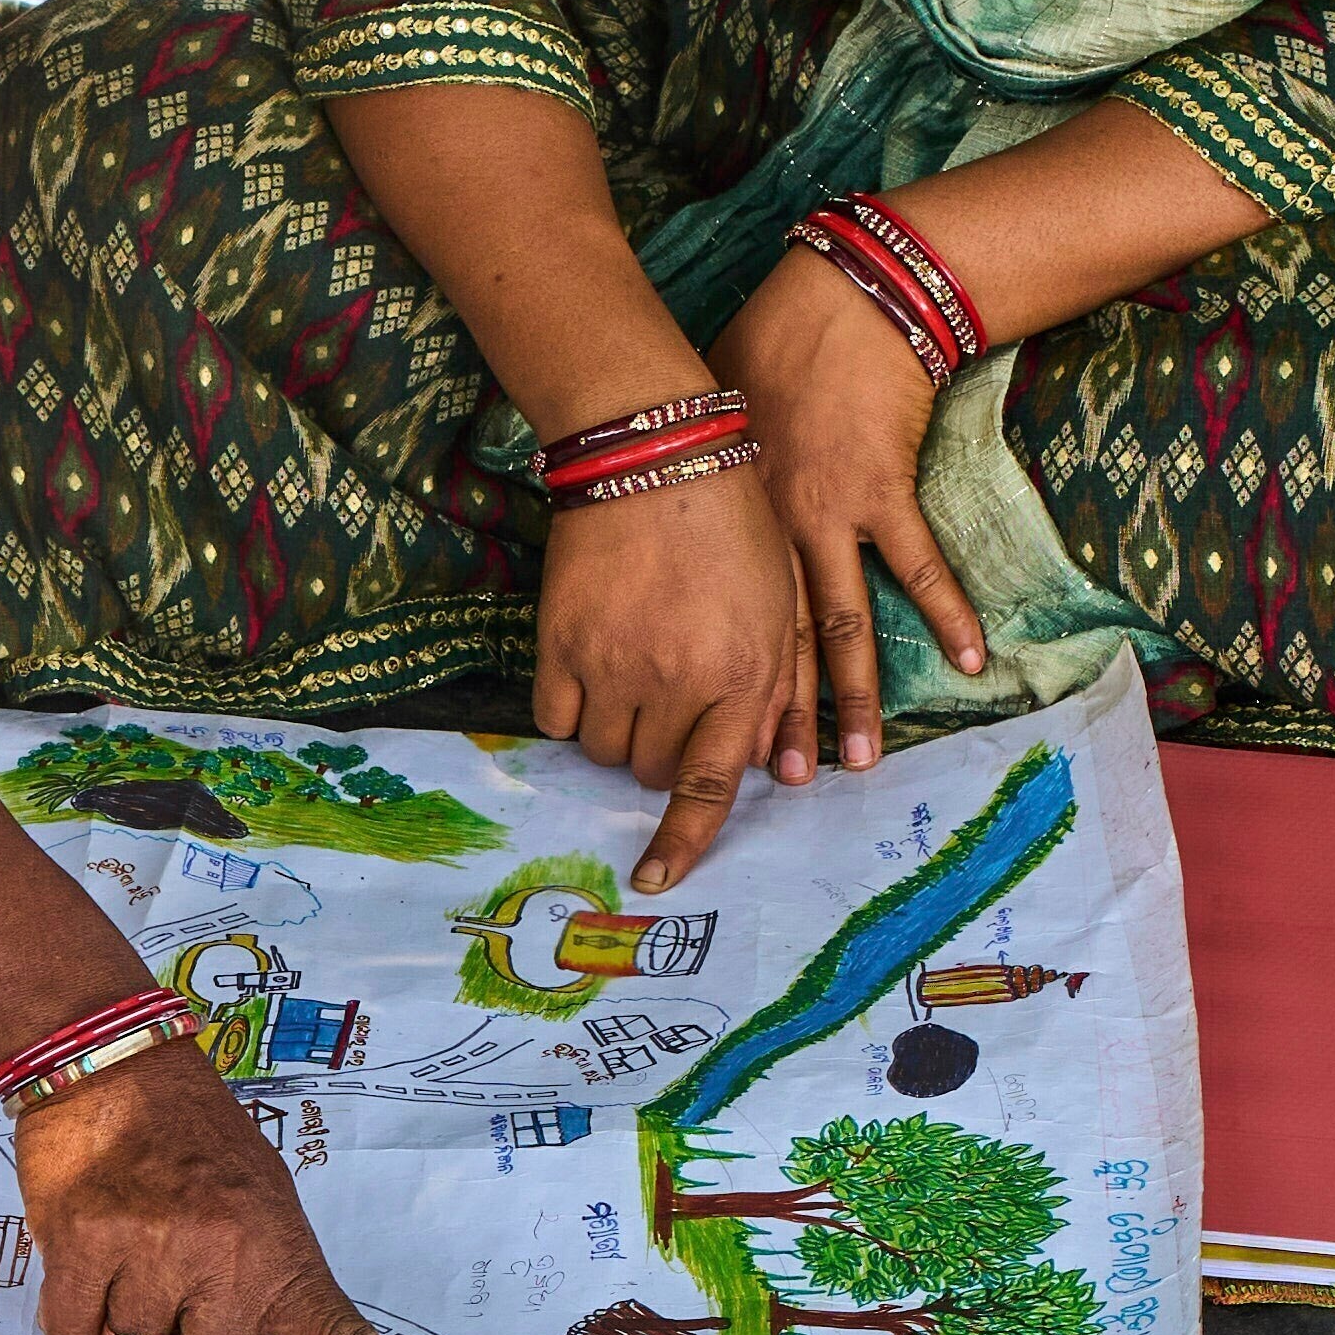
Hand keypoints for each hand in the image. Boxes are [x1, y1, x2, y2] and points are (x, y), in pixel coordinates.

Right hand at [10, 1041, 419, 1334]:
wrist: (115, 1064)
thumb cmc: (192, 1142)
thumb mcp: (261, 1202)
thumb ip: (260, 1284)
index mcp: (283, 1251)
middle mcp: (227, 1257)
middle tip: (177, 1307)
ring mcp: (153, 1251)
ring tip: (127, 1266)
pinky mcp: (83, 1243)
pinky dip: (73, 1313)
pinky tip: (85, 1258)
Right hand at [523, 472, 817, 885]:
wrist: (655, 455)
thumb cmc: (732, 527)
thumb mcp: (778, 608)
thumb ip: (771, 690)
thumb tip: (762, 766)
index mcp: (740, 675)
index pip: (708, 784)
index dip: (683, 840)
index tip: (655, 879)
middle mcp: (675, 681)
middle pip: (650, 771)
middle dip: (660, 753)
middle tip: (667, 702)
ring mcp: (612, 664)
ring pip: (603, 751)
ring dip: (617, 731)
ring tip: (631, 673)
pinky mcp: (560, 642)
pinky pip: (556, 718)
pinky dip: (572, 709)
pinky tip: (590, 666)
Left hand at [710, 242, 990, 730]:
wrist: (831, 304)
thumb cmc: (764, 349)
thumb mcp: (715, 425)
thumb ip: (710, 486)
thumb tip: (688, 525)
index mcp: (729, 524)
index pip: (723, 626)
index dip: (725, 688)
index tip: (724, 745)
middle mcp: (773, 533)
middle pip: (777, 644)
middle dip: (781, 719)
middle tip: (784, 785)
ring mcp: (832, 516)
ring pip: (842, 625)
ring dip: (852, 695)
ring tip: (859, 759)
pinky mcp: (884, 490)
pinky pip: (919, 564)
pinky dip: (948, 610)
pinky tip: (971, 658)